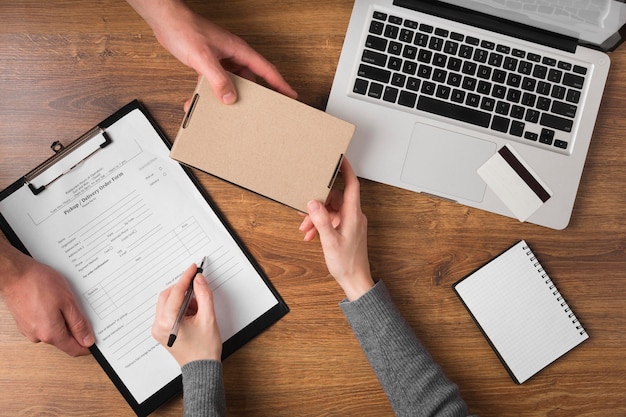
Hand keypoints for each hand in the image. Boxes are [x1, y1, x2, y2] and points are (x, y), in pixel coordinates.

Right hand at [0, 242, 93, 355]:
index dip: (86, 346)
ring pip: (53, 331)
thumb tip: (87, 340)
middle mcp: (38, 336)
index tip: (94, 340)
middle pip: (64, 340)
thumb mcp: (67, 302)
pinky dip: (51, 316)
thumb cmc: (38, 284)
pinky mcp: (24, 323)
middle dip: (75, 329)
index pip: (73, 350)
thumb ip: (78, 324)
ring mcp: (29, 330)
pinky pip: (43, 324)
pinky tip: (51, 302)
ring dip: (62, 320)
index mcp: (50, 334)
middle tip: (80, 310)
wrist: (14, 274)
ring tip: (63, 301)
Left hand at [127, 0, 296, 103]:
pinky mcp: (209, 64)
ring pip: (233, 82)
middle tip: (262, 110)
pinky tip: (204, 100)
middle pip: (251, 79)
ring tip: (230, 110)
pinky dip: (212, 92)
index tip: (291, 95)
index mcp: (239, 50)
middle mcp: (232, 55)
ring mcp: (221, 60)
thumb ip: (218, 79)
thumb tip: (230, 97)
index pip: (266, 70)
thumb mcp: (204, 57)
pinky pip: (217, 82)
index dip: (280, 84)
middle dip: (255, 95)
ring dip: (229, 95)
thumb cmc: (185, 29)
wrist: (166, 21)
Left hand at [152, 263, 221, 365]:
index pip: (176, 292)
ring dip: (182, 298)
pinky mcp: (161, 330)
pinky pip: (168, 310)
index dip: (186, 278)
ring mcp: (158, 329)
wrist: (201, 368)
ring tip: (198, 306)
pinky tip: (192, 312)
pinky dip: (180, 306)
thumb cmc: (204, 349)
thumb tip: (199, 279)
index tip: (193, 268)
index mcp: (168, 322)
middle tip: (198, 285)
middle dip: (183, 288)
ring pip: (167, 302)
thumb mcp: (208, 319)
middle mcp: (158, 325)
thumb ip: (204, 295)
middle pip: (168, 295)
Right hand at [299, 159, 373, 300]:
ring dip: (316, 217)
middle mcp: (354, 216)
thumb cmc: (347, 263)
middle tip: (304, 206)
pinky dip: (320, 225)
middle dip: (318, 202)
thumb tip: (313, 203)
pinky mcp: (346, 231)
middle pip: (335, 198)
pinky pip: (331, 221)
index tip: (339, 158)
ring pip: (331, 211)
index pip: (351, 185)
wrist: (355, 280)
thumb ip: (321, 220)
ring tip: (305, 227)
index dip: (346, 170)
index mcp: (353, 214)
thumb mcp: (330, 241)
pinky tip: (311, 235)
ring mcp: (350, 223)